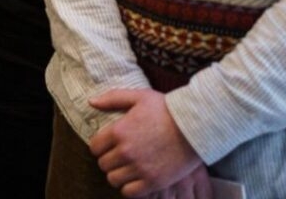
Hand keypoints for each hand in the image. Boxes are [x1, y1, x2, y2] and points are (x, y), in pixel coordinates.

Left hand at [89, 88, 206, 196]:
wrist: (194, 127)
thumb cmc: (166, 109)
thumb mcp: (138, 96)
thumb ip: (112, 98)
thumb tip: (91, 102)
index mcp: (119, 131)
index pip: (95, 147)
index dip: (99, 147)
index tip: (106, 146)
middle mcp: (126, 151)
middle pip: (103, 165)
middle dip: (108, 160)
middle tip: (117, 157)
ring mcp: (140, 168)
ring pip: (114, 180)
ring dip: (117, 175)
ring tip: (125, 169)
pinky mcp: (154, 182)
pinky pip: (130, 193)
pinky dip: (129, 188)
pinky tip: (135, 180)